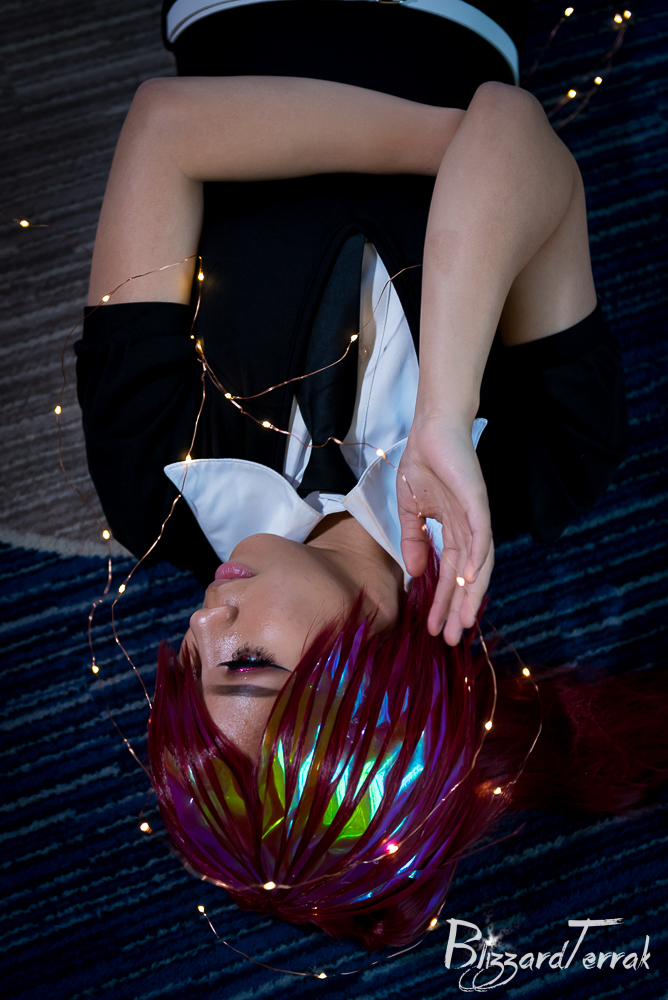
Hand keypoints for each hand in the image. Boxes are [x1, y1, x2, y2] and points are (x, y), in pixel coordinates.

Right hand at [397, 416, 493, 644]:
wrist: (432, 429)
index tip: (434, 629)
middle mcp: (470, 531)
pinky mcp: (478, 503)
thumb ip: (413, 541)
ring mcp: (476, 518)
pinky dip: (478, 562)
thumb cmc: (423, 463)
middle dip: (459, 609)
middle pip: (467, 578)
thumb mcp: (410, 510)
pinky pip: (481, 538)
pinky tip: (470, 583)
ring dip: (470, 595)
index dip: (442, 602)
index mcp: (454, 532)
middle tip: (452, 639)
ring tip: (461, 622)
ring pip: (478, 566)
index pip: (450, 575)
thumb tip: (416, 573)